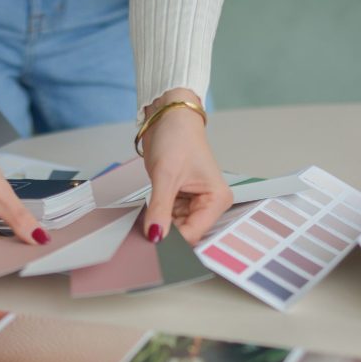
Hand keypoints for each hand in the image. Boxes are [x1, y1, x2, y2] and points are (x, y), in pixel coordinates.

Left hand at [140, 89, 232, 244]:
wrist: (169, 118)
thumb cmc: (178, 137)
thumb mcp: (166, 175)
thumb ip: (160, 209)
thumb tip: (155, 236)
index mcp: (216, 199)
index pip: (195, 232)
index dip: (174, 240)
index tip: (152, 244)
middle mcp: (209, 204)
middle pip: (185, 233)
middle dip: (166, 234)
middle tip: (144, 234)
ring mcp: (194, 204)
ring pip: (174, 229)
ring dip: (159, 226)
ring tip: (145, 218)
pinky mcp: (180, 201)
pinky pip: (167, 219)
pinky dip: (156, 218)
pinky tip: (147, 213)